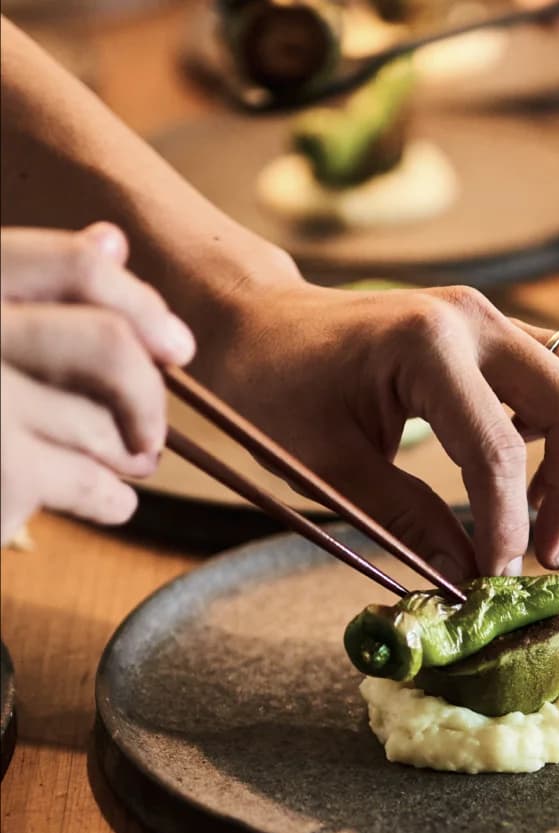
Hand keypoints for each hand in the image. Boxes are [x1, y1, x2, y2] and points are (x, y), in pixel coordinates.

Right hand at [0, 223, 194, 544]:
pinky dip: (113, 500)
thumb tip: (112, 241)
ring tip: (133, 466)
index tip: (178, 347)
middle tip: (155, 431)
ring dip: (131, 454)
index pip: (74, 266)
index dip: (142, 305)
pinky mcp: (1, 471)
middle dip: (147, 395)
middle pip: (107, 344)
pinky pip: (91, 482)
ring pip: (101, 423)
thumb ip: (33, 289)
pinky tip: (113, 503)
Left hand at [205, 275, 558, 580]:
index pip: (496, 451)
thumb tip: (464, 580)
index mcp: (425, 347)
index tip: (495, 581)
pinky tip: (526, 478)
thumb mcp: (328, 468)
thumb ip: (404, 521)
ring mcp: (490, 319)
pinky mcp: (494, 333)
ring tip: (547, 519)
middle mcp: (473, 320)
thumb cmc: (274, 390)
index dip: (507, 526)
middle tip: (547, 557)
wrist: (255, 323)